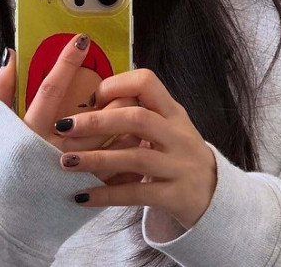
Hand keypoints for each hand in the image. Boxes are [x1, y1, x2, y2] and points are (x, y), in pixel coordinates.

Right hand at [0, 34, 143, 185]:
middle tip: (121, 79)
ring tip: (135, 104)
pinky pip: (119, 169)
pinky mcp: (90, 192)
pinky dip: (129, 149)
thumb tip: (9, 55)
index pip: (52, 88)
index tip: (82, 40)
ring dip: (126, 120)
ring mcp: (75, 174)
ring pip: (112, 140)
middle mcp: (55, 152)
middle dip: (112, 94)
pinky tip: (135, 137)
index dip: (67, 62)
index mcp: (31, 132)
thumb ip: (1, 90)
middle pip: (94, 116)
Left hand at [53, 67, 217, 229]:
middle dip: (97, 121)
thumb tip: (89, 100)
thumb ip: (138, 112)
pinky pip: (137, 193)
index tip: (90, 98)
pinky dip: (107, 195)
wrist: (216, 198)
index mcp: (172, 112)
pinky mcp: (177, 196)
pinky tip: (81, 196)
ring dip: (96, 159)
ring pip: (136, 157)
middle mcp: (179, 135)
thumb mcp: (167, 127)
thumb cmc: (177, 155)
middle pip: (137, 118)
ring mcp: (181, 166)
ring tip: (66, 162)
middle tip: (64, 127)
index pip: (146, 82)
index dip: (115, 85)